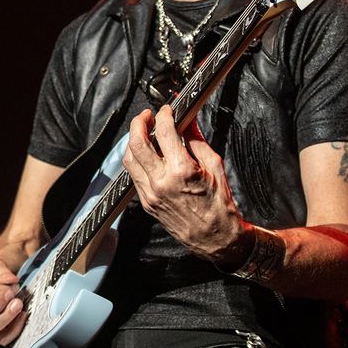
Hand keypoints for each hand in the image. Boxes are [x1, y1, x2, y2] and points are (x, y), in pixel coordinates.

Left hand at [122, 105, 248, 262]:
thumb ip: (196, 141)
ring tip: (144, 132)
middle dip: (139, 123)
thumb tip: (187, 121)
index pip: (165, 132)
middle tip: (147, 116)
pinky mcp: (146, 202)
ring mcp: (150, 194)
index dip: (164, 115)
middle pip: (137, 143)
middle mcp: (161, 182)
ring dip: (134, 141)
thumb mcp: (214, 166)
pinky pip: (133, 175)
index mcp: (181, 171)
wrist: (215, 237)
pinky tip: (146, 154)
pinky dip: (136, 160)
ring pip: (129, 159)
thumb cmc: (218, 204)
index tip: (167, 110)